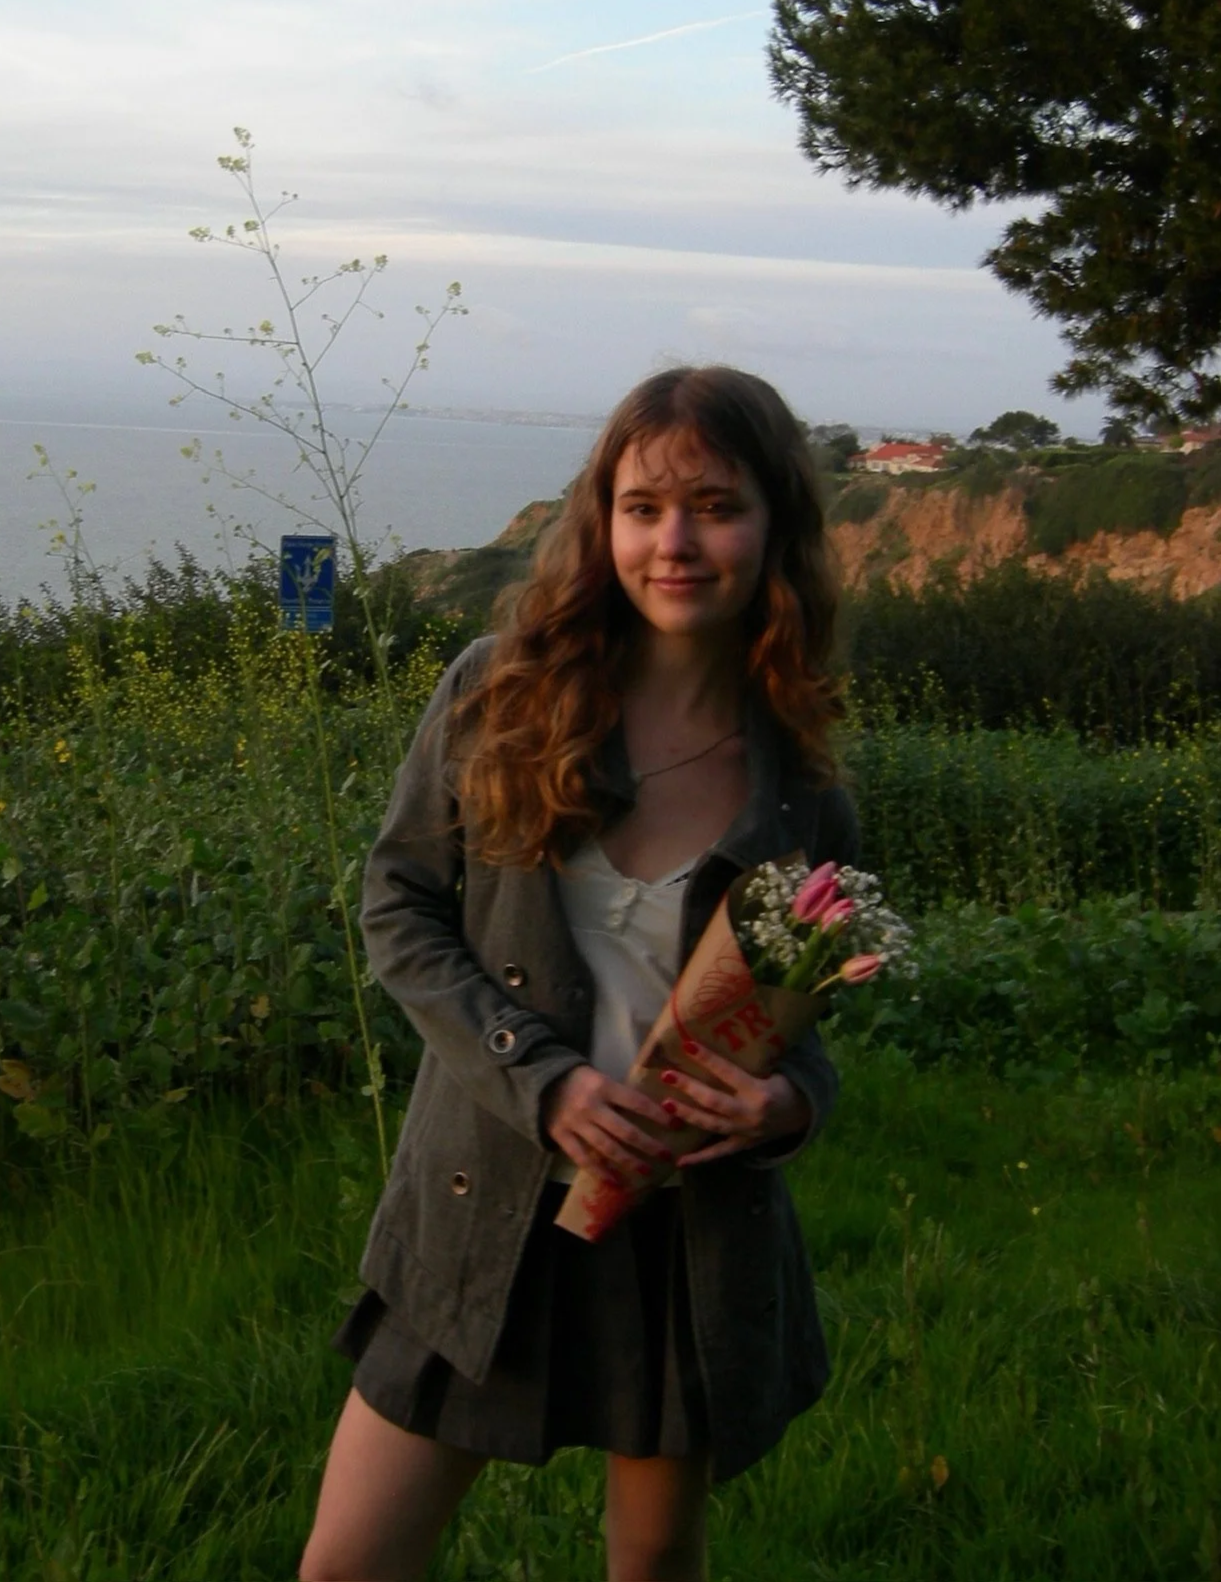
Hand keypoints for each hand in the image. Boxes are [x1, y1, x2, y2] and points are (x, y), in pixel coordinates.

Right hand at [542, 1065, 677, 1183]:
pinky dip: (599, 1172)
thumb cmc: (578, 1078)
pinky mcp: (562, 1136)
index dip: (658, 1116)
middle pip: (625, 1131)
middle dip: (649, 1145)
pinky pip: (583, 1158)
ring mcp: (575, 1124)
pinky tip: (615, 1182)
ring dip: (629, 1161)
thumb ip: (620, 1094)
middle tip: (667, 1156)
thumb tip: (653, 1109)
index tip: (677, 1125)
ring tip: (646, 1171)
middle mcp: (591, 1107)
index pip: (637, 1103)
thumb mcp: (601, 1077)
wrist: (540, 1079)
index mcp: (603, 1086)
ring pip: (607, 1148)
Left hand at [659, 1042, 812, 1166]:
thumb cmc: (785, 1084)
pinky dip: (700, 1158)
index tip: (687, 1045)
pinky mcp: (742, 1145)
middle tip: (667, 1075)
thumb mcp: (775, 1069)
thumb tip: (729, 1029)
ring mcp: (745, 1132)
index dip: (708, 1059)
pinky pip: (719, 1152)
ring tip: (666, 1104)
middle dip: (689, 1088)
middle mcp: (750, 1114)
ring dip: (688, 1114)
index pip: (728, 1073)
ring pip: (711, 1124)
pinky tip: (680, 1160)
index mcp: (759, 1092)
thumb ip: (753, 1059)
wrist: (803, 1114)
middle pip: (714, 1101)